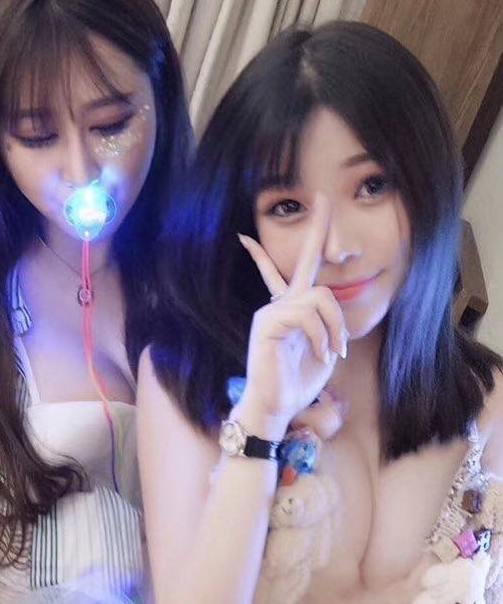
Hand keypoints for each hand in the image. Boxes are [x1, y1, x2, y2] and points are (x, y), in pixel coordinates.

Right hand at [235, 194, 346, 436]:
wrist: (276, 406)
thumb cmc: (297, 382)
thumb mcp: (323, 349)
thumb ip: (328, 324)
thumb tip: (332, 304)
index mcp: (292, 309)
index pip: (292, 270)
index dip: (299, 243)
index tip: (297, 214)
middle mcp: (278, 303)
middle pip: (307, 264)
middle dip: (316, 229)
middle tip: (323, 197)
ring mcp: (270, 311)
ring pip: (319, 297)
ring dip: (334, 328)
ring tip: (333, 351)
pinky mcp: (268, 323)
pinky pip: (307, 315)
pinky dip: (321, 337)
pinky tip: (319, 355)